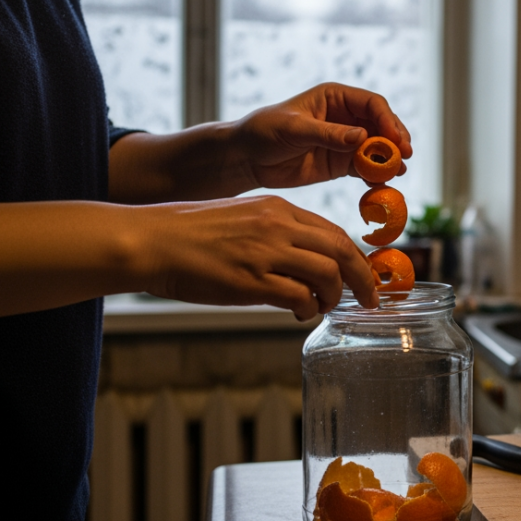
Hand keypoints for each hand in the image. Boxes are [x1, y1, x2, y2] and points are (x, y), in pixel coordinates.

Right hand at [136, 195, 379, 318]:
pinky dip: (308, 308)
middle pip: (342, 251)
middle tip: (370, 299)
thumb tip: (305, 262)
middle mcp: (278, 226)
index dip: (356, 257)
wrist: (151, 240)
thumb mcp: (242, 217)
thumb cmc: (189, 233)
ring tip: (324, 307)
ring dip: (334, 297)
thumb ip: (276, 234)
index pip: (333, 232)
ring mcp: (266, 253)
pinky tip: (300, 312)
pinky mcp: (251, 281)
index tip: (364, 275)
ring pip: (327, 274)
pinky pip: (299, 297)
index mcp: (277, 209)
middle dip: (363, 279)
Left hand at [234, 83, 412, 189]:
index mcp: (335, 97)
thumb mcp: (295, 129)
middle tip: (406, 156)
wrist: (247, 158)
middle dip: (395, 140)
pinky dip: (376, 176)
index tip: (395, 139)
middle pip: (382, 126)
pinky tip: (382, 185)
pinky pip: (366, 168)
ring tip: (399, 173)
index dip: (387, 120)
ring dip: (390, 160)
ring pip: (378, 148)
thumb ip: (329, 133)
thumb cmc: (264, 132)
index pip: (372, 104)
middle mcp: (346, 117)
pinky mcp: (342, 163)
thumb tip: (363, 137)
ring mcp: (346, 141)